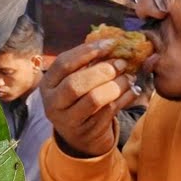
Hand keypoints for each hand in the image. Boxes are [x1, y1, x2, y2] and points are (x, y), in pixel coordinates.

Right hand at [40, 40, 138, 157]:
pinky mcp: (87, 131)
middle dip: (102, 70)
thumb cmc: (78, 100)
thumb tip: (112, 43)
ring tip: (128, 77)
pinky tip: (132, 90)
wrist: (79, 138)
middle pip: (75, 83)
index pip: (63, 64)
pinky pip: (109, 111)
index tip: (110, 44)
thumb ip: (86, 64)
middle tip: (121, 63)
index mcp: (47, 85)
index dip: (86, 51)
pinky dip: (125, 97)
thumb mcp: (74, 82)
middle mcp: (53, 103)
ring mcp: (69, 120)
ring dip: (116, 85)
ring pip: (94, 98)